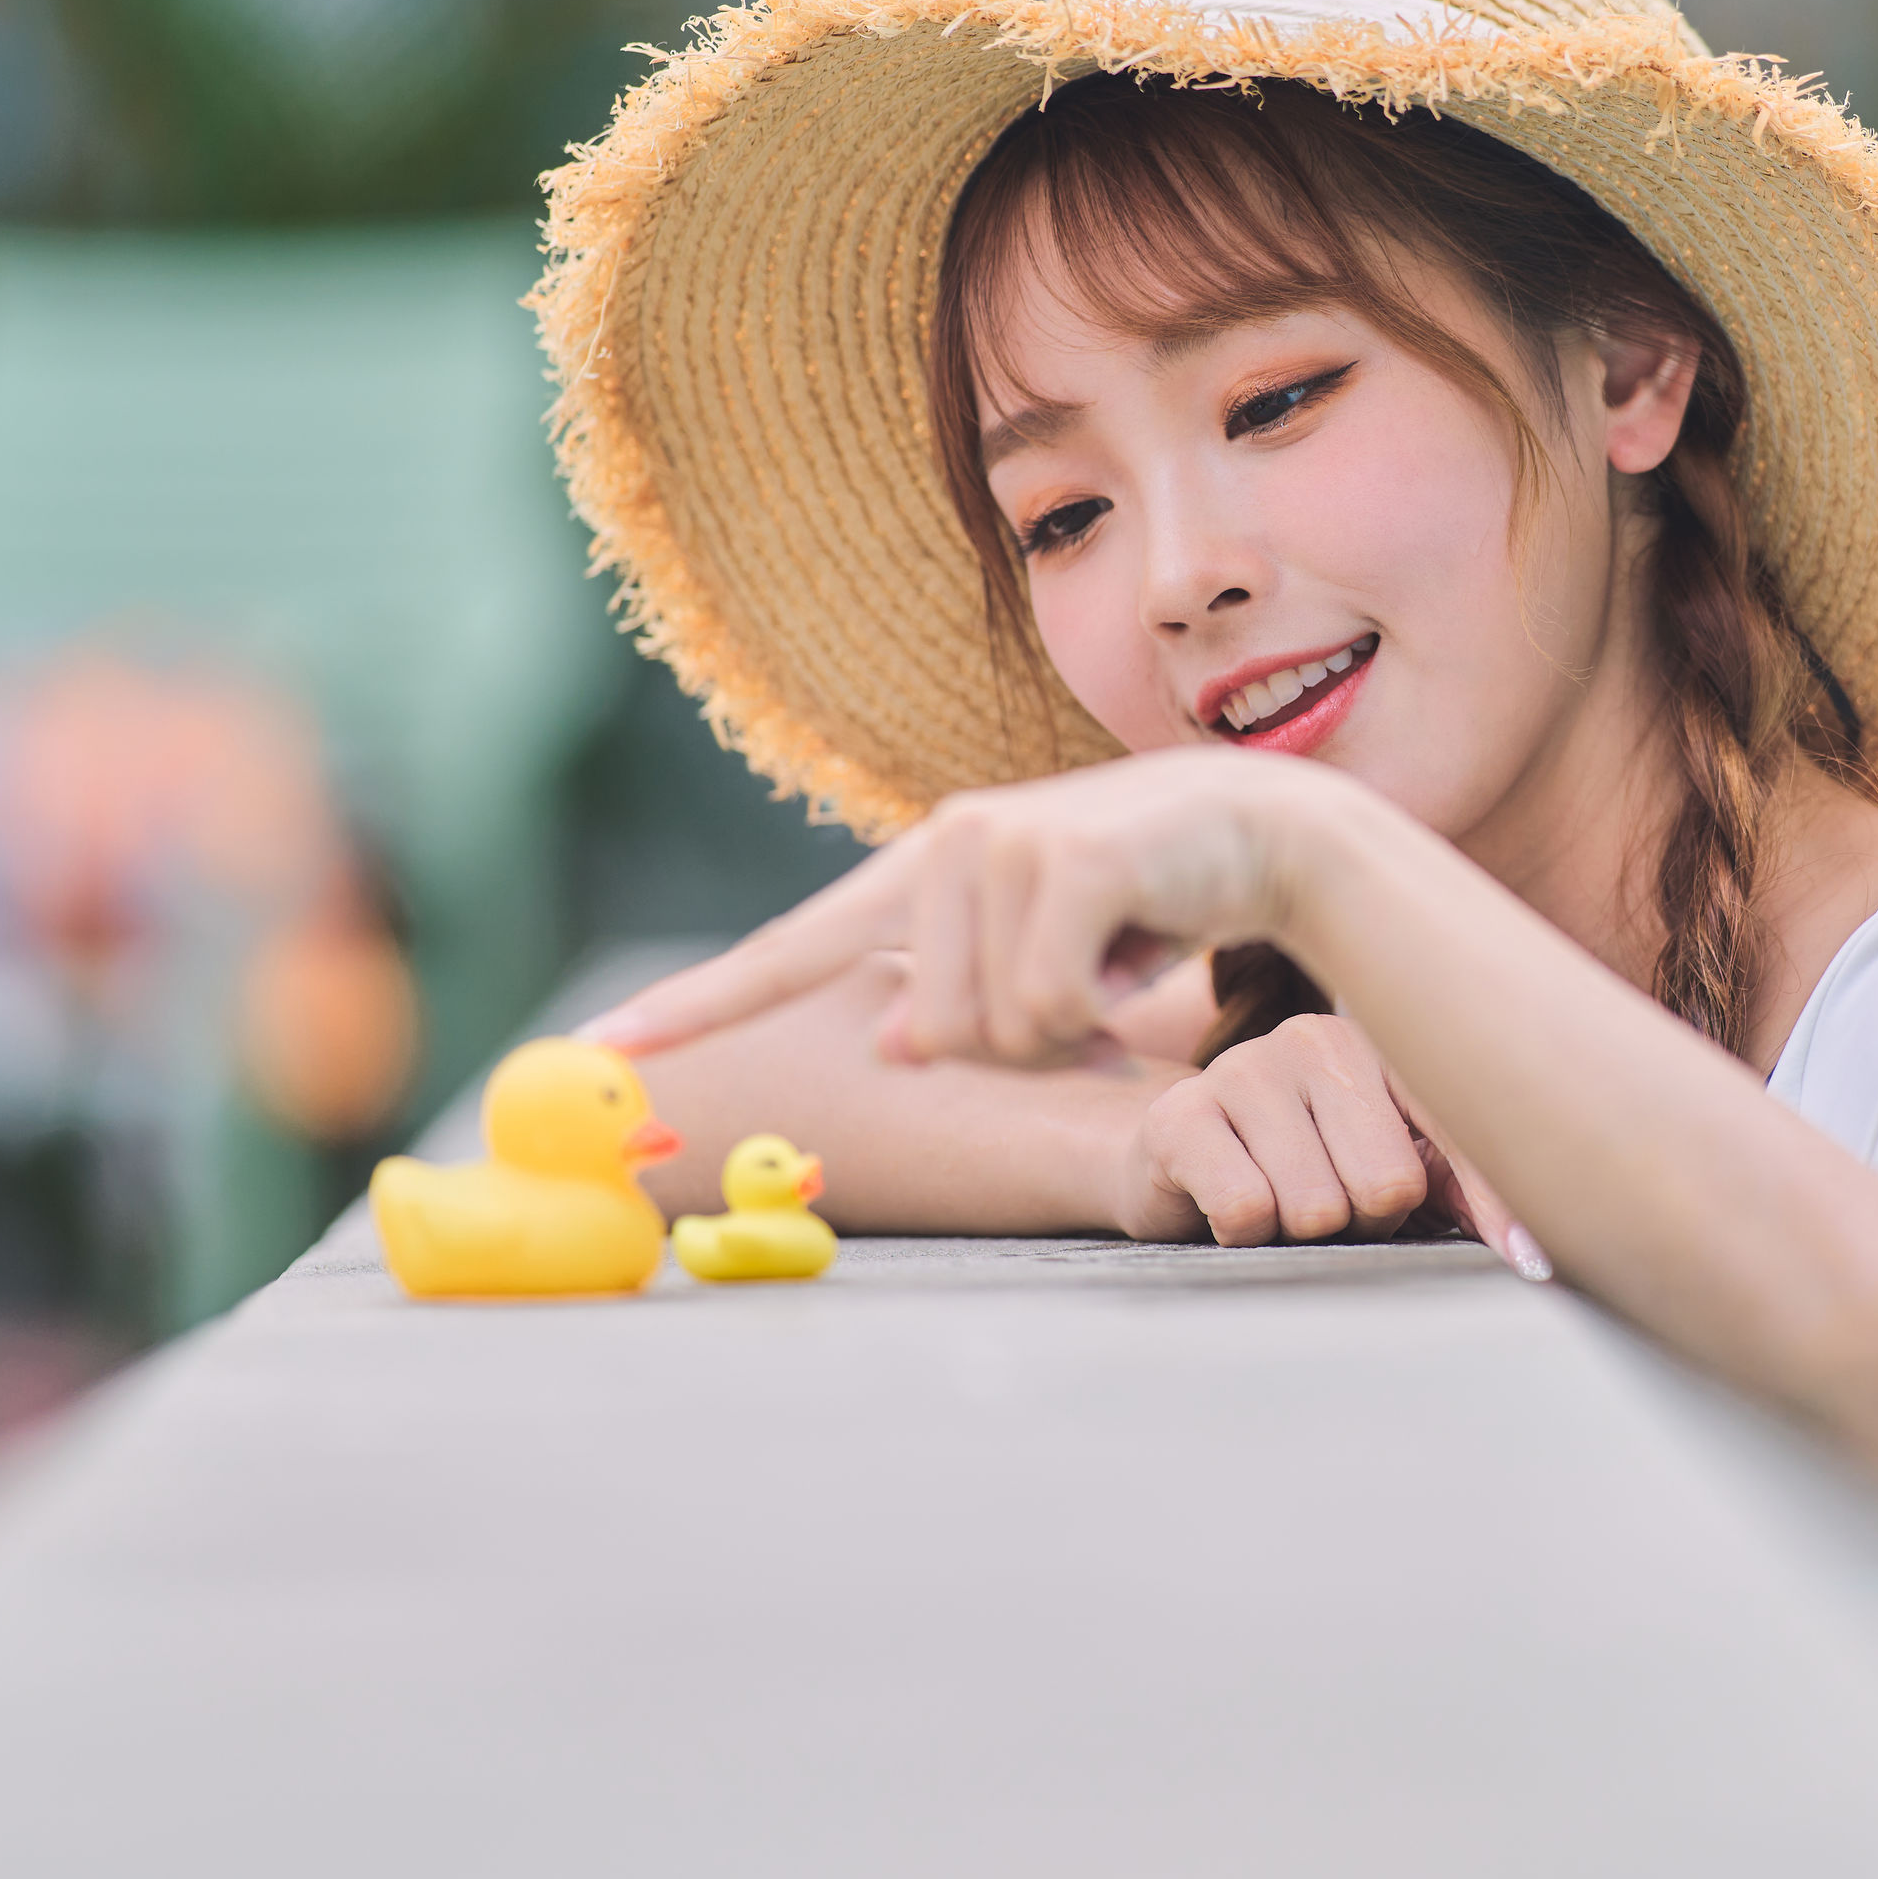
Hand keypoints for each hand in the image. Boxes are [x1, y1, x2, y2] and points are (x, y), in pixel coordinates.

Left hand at [584, 748, 1354, 1066]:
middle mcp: (945, 844)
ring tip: (1121, 950)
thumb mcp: (1044, 958)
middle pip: (936, 1037)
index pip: (793, 948)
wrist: (1267, 830)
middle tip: (1090, 978)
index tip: (610, 1049)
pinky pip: (1049, 1001)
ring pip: (991, 1031)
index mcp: (921, 870)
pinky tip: (1147, 940)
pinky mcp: (1065, 858)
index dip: (700, 1004)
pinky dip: (1105, 1004)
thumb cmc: (1152, 900)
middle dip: (1021, 1040)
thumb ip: (961, 1000)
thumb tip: (902, 1049)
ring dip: (1071, 1023)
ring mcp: (1000, 842)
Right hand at [1108, 1012, 1541, 1275]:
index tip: (1533, 1266)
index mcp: (1380, 1047)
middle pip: (1385, 1185)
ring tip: (1276, 1201)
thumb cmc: (1297, 1166)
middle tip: (1331, 1205)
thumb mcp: (1382, 1166)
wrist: (1167, 1160)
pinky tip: (1228, 1207)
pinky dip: (1242, 1236)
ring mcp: (1242, 1069)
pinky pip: (1247, 1211)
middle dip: (1363, 1221)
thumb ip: (1459, 1189)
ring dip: (1298, 1232)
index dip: (1492, 1202)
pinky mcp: (1180, 1116)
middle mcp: (1315, 1041)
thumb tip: (1538, 1254)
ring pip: (1314, 1208)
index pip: (1455, 1127)